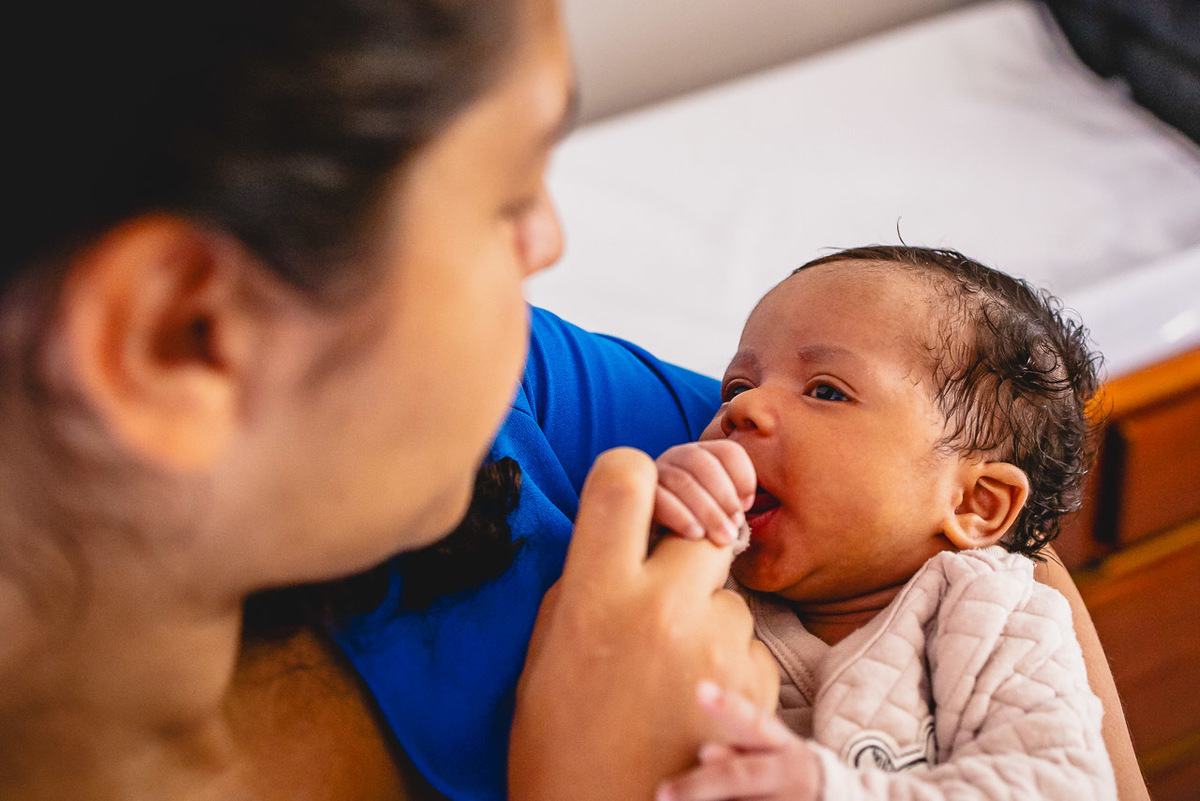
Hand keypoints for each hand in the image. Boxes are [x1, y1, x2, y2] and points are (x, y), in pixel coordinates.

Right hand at [510, 448, 778, 800]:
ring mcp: (717, 646)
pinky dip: (730, 663)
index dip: (635, 477)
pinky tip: (696, 702)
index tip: (638, 504)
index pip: (625, 475)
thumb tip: (627, 531)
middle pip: (701, 527)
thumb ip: (586, 581)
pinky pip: (750, 644)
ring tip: (670, 673)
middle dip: (687, 550)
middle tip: (663, 593)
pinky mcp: (757, 685)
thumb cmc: (560, 742)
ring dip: (708, 617)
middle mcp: (662, 608)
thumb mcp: (547, 651)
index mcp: (595, 594)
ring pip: (730, 595)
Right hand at [655, 440, 755, 545]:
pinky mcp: (638, 495)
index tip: (748, 505)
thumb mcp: (717, 514)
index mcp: (701, 456)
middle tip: (736, 527)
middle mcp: (676, 458)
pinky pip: (659, 498)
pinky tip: (696, 535)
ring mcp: (654, 474)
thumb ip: (732, 503)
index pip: (727, 451)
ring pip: (682, 480)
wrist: (653, 551)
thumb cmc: (694, 530)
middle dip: (725, 495)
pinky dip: (681, 516)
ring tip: (723, 538)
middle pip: (703, 462)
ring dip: (708, 510)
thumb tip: (744, 504)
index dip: (743, 476)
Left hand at [657, 681, 821, 800]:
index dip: (728, 707)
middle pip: (742, 775)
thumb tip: (705, 753)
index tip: (700, 689)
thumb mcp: (766, 748)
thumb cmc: (778, 768)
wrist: (828, 797)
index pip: (754, 721)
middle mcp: (787, 772)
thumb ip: (737, 746)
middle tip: (663, 792)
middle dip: (701, 786)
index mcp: (779, 743)